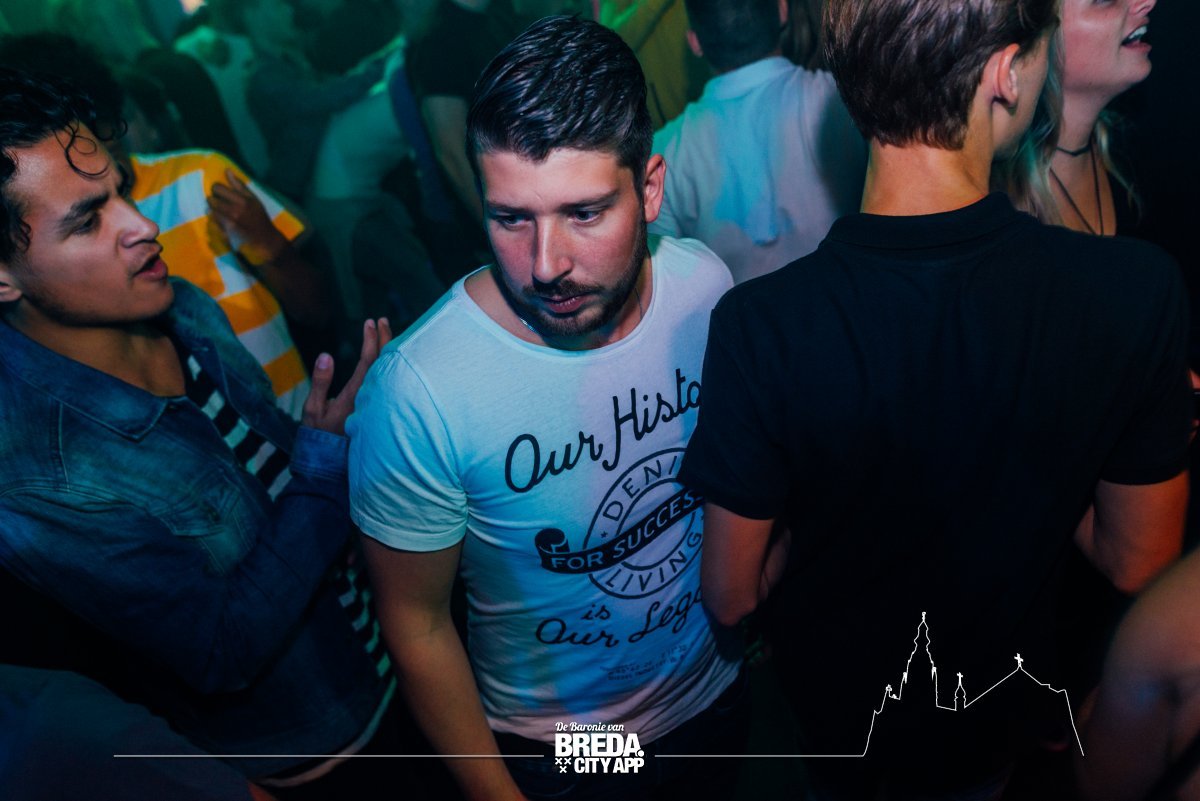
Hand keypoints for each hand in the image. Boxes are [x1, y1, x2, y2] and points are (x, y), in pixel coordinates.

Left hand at [208, 169, 287, 262]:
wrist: (265, 240)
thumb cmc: (260, 218)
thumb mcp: (254, 200)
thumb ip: (240, 186)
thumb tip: (227, 170)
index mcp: (243, 200)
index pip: (217, 188)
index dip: (217, 189)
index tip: (221, 193)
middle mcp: (235, 210)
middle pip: (211, 199)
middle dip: (213, 200)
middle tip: (220, 203)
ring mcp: (229, 222)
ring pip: (210, 210)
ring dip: (213, 210)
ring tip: (221, 212)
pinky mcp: (225, 232)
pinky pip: (212, 221)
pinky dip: (214, 220)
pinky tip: (221, 221)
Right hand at [302, 318, 392, 435]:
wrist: (331, 460)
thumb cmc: (320, 434)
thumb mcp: (313, 409)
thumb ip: (320, 382)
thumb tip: (326, 355)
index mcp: (356, 396)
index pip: (369, 362)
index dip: (371, 340)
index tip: (370, 322)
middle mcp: (371, 398)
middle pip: (385, 363)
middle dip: (385, 338)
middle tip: (382, 320)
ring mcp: (377, 404)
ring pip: (390, 371)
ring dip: (390, 349)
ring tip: (388, 331)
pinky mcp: (379, 408)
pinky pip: (390, 381)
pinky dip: (391, 364)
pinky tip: (391, 356)